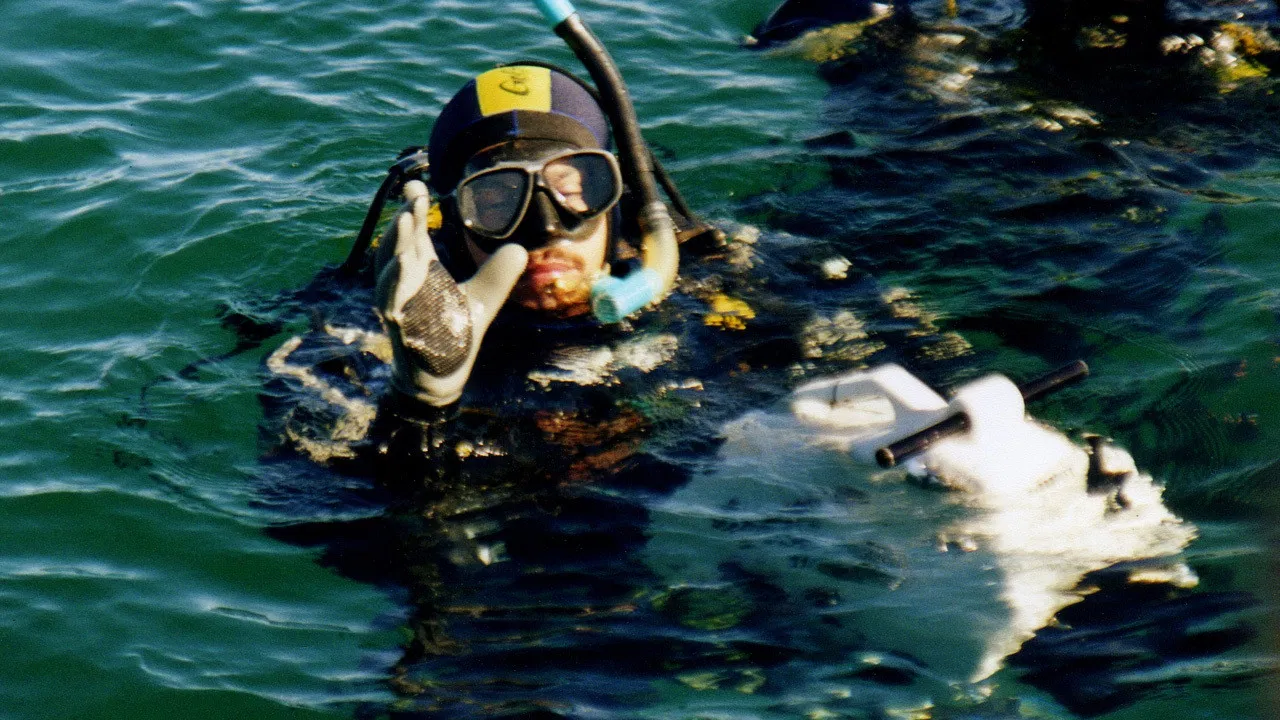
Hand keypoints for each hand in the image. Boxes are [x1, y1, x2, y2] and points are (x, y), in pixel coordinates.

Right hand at [374, 180, 527, 405]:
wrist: (441, 377)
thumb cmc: (453, 333)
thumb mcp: (481, 299)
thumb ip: (498, 275)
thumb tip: (520, 249)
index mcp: (420, 271)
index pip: (413, 234)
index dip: (412, 209)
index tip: (416, 185)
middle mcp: (405, 284)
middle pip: (398, 246)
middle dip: (404, 221)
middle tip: (413, 196)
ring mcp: (398, 305)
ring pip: (389, 270)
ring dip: (396, 244)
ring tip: (407, 221)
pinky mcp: (399, 327)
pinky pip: (392, 303)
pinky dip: (395, 283)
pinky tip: (402, 264)